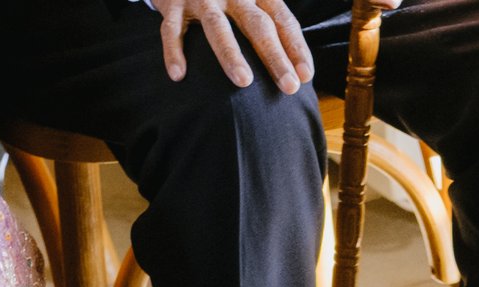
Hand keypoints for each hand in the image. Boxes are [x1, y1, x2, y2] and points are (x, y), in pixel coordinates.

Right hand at [156, 0, 340, 93]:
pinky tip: (178, 75)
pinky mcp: (172, 5)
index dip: (296, 47)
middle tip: (289, 86)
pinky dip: (174, 51)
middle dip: (274, 56)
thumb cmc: (223, 1)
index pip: (282, 19)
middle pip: (257, 24)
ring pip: (217, 26)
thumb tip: (297, 75)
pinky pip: (172, 29)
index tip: (306, 76)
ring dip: (231, 54)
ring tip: (243, 82)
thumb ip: (268, 30)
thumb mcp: (248, 6)